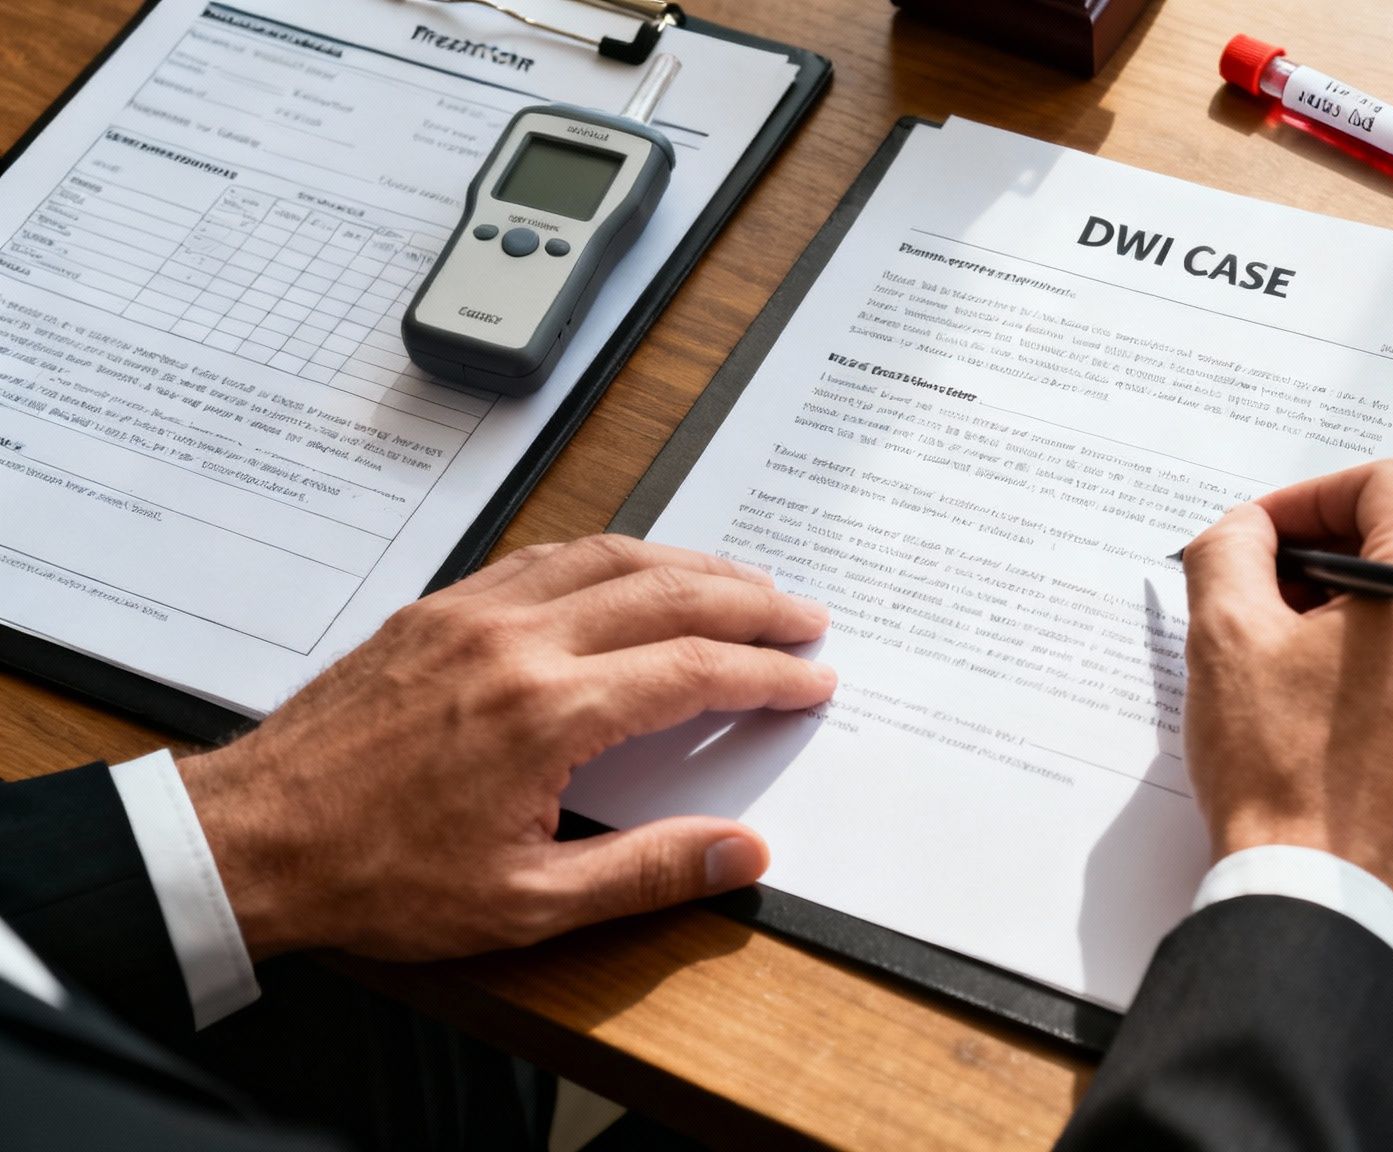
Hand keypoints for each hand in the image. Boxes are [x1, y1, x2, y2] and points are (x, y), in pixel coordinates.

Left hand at [176, 536, 835, 961]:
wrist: (254, 840)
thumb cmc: (377, 876)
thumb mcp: (525, 904)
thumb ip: (647, 872)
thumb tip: (743, 853)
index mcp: (547, 712)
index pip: (692, 669)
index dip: (765, 672)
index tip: (810, 678)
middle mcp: (516, 642)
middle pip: (667, 592)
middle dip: (752, 601)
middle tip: (805, 617)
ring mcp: (473, 614)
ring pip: (609, 556)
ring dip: (690, 562)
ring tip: (744, 580)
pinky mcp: (438, 608)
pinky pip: (547, 556)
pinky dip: (612, 555)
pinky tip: (634, 570)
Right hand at [1179, 460, 1392, 915]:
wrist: (1320, 902)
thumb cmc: (1281, 779)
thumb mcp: (1225, 636)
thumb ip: (1230, 549)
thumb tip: (1246, 531)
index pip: (1388, 484)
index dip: (1310, 497)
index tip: (1262, 538)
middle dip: (1322, 559)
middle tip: (1256, 597)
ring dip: (1346, 615)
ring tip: (1278, 661)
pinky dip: (1374, 667)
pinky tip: (1313, 707)